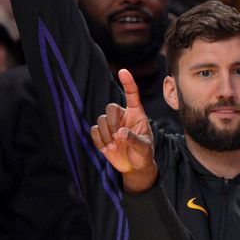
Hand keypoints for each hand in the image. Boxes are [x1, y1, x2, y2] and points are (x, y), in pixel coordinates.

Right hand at [89, 68, 156, 189]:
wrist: (135, 167)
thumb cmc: (143, 154)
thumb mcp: (145, 148)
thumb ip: (135, 140)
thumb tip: (120, 133)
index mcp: (136, 114)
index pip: (132, 94)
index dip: (128, 82)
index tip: (123, 71)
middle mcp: (122, 116)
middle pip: (110, 107)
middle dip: (112, 122)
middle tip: (118, 137)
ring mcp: (111, 125)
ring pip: (100, 120)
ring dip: (106, 134)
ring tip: (115, 146)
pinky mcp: (102, 135)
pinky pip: (94, 131)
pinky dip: (99, 141)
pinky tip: (108, 149)